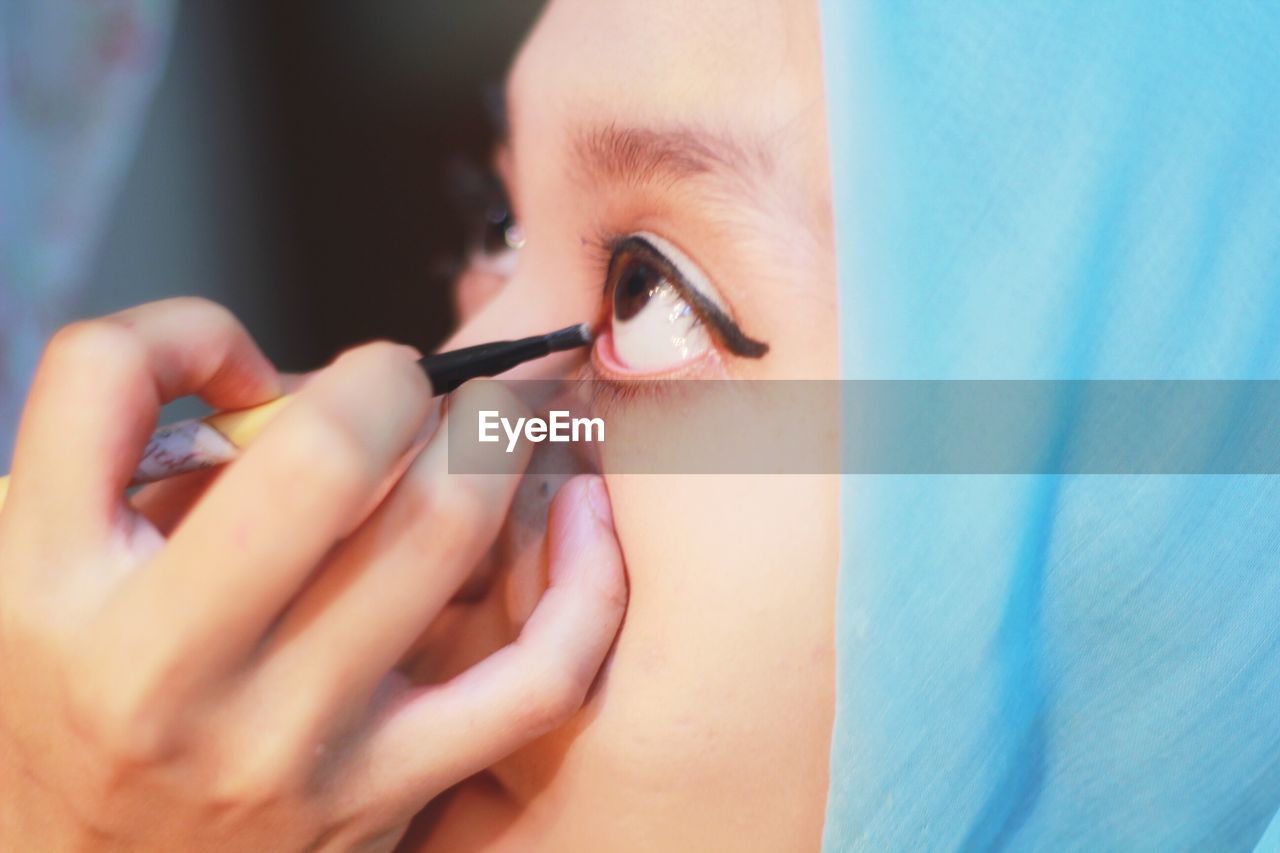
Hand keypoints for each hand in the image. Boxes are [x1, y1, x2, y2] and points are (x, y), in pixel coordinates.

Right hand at [0, 298, 626, 850]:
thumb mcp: (38, 571)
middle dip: (390, 378)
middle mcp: (170, 675)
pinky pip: (536, 678)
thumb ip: (133, 449)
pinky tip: (583, 514)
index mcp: (56, 592)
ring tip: (488, 417)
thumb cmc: (74, 704)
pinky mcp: (387, 793)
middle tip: (402, 380)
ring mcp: (293, 745)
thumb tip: (290, 383)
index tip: (244, 368)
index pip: (106, 378)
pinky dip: (585, 581)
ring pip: (444, 533)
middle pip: (327, 456)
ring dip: (491, 438)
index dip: (187, 331)